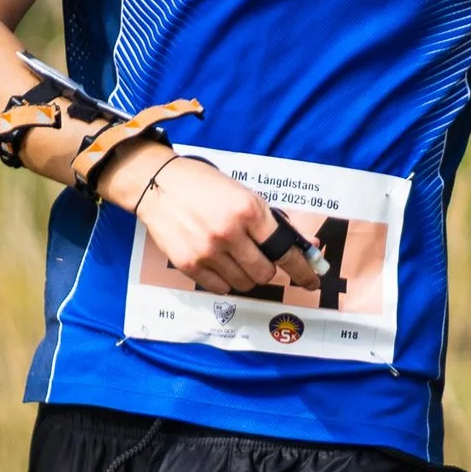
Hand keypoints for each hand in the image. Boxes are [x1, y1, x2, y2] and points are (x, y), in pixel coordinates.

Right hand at [100, 144, 321, 296]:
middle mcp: (229, 233)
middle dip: (268, 269)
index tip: (312, 281)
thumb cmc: (206, 186)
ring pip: (244, 284)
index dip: (302, 270)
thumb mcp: (244, 195)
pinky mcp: (189, 264)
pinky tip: (219, 263)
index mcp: (248, 210)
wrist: (158, 184)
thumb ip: (273, 223)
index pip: (285, 250)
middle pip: (265, 274)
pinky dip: (225, 280)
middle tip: (259, 259)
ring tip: (235, 257)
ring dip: (246, 275)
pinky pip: (220, 287)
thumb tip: (307, 246)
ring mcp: (208, 251)